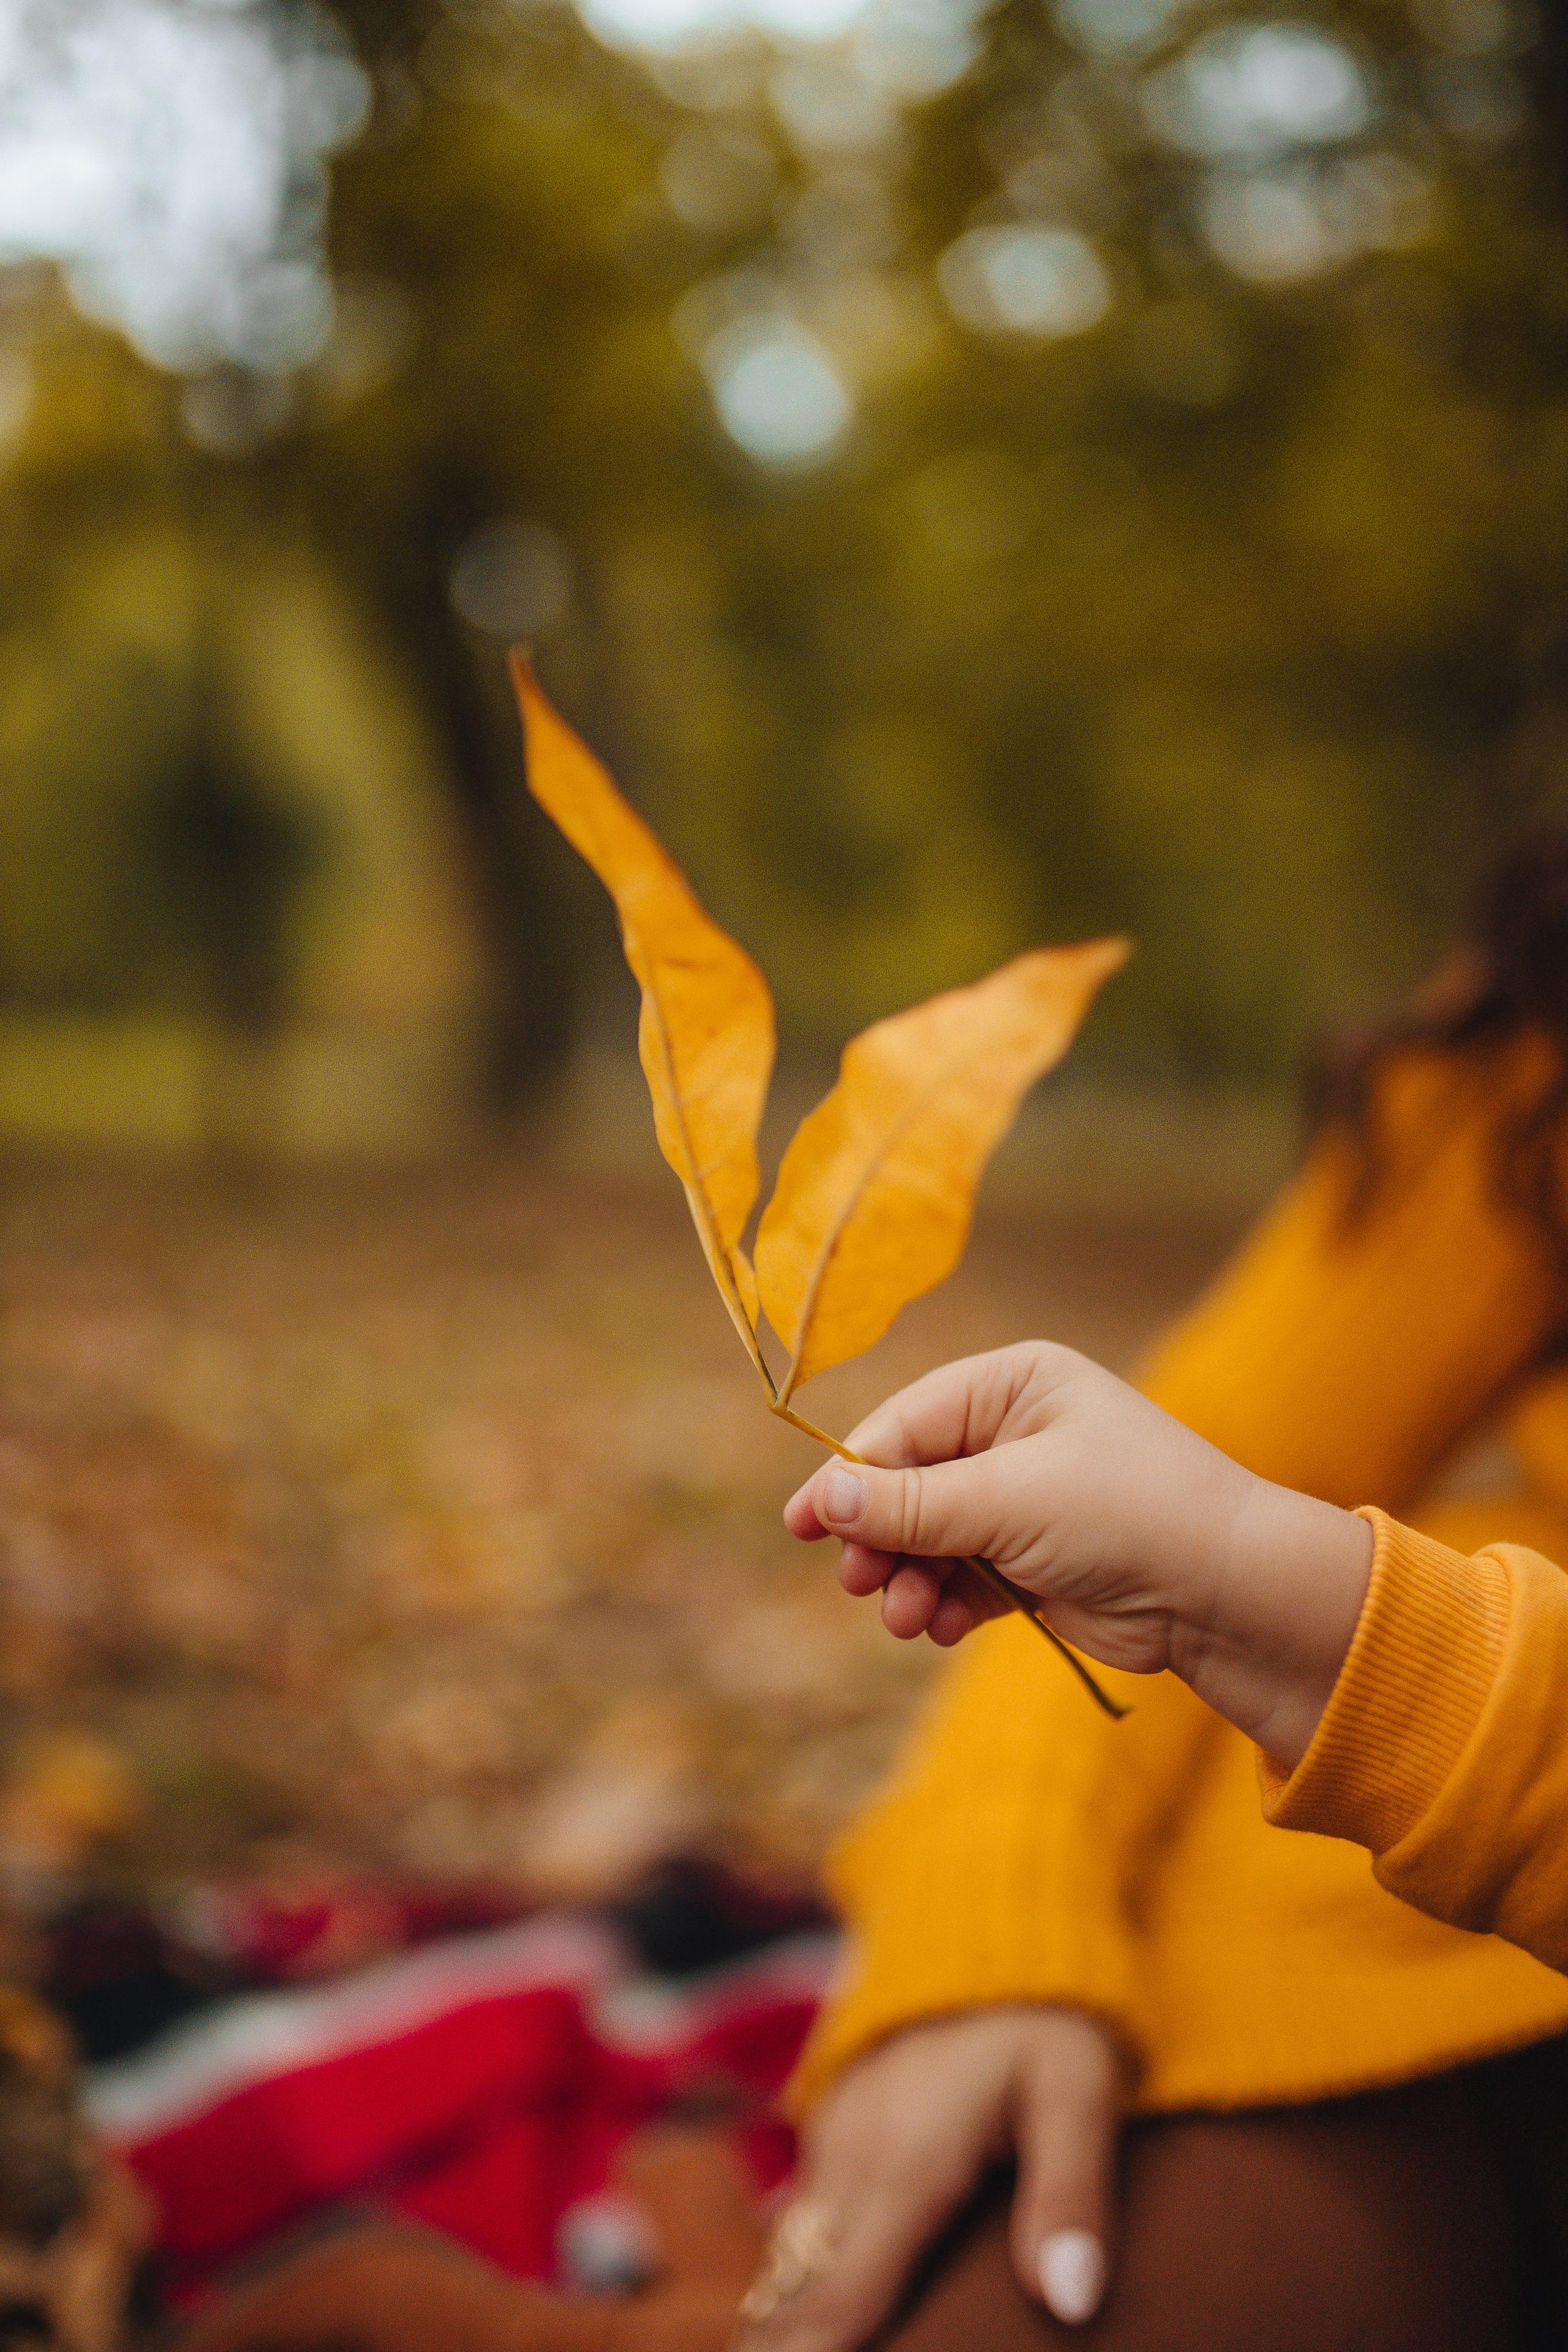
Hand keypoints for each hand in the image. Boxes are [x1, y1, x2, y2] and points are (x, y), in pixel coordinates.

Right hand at [732, 2008, 1122, 2349]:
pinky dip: (798, 2280)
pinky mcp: (835, 2126)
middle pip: (793, 2294)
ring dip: (784, 2321)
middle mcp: (850, 2157)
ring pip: (789, 2259)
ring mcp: (834, 2138)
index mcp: (906, 2164)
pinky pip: (802, 2224)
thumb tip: (1070, 2304)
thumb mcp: (1078, 2088)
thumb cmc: (1045, 2008)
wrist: (985, 1906)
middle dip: (780, 2349)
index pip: (835, 2303)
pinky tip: (804, 2321)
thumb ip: (1072, 2193)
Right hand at [785, 1342, 1371, 1767]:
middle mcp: (1017, 1433)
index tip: (800, 1526)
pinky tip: (941, 1628)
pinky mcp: (1038, 1563)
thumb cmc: (1128, 1516)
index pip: (906, 1423)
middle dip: (882, 1539)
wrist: (1228, 1594)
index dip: (849, 1476)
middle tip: (860, 1586)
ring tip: (908, 1620)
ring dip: (911, 1580)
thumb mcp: (1009, 1500)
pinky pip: (966, 1577)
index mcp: (1015, 1384)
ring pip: (933, 1539)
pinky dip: (947, 1603)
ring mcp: (1028, 1499)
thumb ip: (911, 1504)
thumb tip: (819, 1500)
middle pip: (911, 1484)